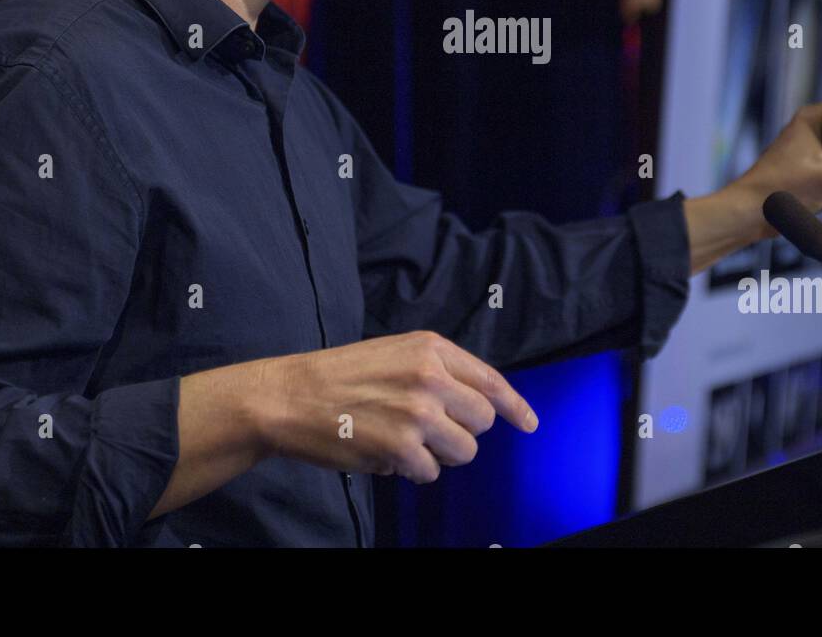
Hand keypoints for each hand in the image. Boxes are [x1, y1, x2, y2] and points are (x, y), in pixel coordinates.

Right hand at [254, 331, 538, 483]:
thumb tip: (480, 403)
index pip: (490, 380)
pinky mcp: (401, 447)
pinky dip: (412, 470)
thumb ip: (438, 371)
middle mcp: (431, 376)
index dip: (514, 406)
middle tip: (429, 430)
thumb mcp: (396, 353)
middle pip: (482, 421)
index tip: (529, 423)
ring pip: (464, 451)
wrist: (292, 396)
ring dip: (439, 454)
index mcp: (432, 348)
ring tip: (405, 442)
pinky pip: (430, 472)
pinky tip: (386, 453)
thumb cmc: (342, 375)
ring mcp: (418, 413)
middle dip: (462, 432)